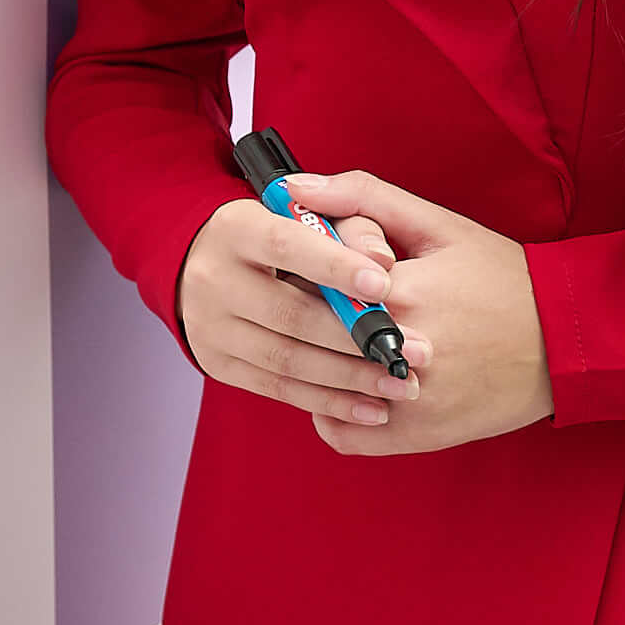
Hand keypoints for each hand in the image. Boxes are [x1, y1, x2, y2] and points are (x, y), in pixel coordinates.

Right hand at [176, 198, 428, 429]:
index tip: (385, 286)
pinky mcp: (217, 364)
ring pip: (288, 359)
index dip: (335, 266)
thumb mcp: (308, 215)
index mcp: (235, 229)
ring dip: (351, 377)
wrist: (210, 266)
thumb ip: (350, 223)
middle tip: (415, 351)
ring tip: (400, 384)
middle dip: (358, 336)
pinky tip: (371, 408)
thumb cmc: (281, 236)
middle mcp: (213, 279)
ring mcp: (209, 327)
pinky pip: (279, 389)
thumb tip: (382, 258)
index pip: (286, 245)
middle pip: (290, 313)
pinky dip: (330, 402)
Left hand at [277, 172, 553, 454]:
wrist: (564, 343)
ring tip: (322, 340)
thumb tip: (293, 188)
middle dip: (299, 316)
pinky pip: (342, 433)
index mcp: (397, 290)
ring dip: (314, 363)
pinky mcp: (416, 435)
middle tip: (301, 303)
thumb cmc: (502, 277)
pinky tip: (345, 383)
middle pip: (308, 332)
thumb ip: (361, 197)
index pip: (306, 278)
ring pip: (319, 385)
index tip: (297, 264)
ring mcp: (405, 400)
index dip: (295, 269)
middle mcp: (396, 350)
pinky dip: (332, 412)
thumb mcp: (438, 225)